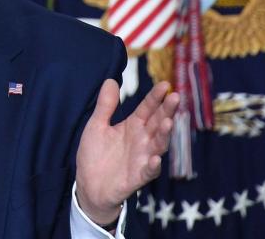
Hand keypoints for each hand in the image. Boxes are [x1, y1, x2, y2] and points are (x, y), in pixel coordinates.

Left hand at [75, 80, 178, 225]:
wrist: (89, 185)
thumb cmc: (95, 154)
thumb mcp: (96, 126)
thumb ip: (105, 106)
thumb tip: (110, 80)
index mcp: (133, 126)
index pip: (147, 109)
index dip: (155, 97)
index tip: (165, 85)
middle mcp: (142, 140)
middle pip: (157, 123)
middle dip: (166, 111)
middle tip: (175, 97)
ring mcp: (142, 158)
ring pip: (158, 145)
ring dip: (164, 135)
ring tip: (168, 122)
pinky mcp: (138, 176)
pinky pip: (149, 171)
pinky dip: (153, 166)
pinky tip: (155, 159)